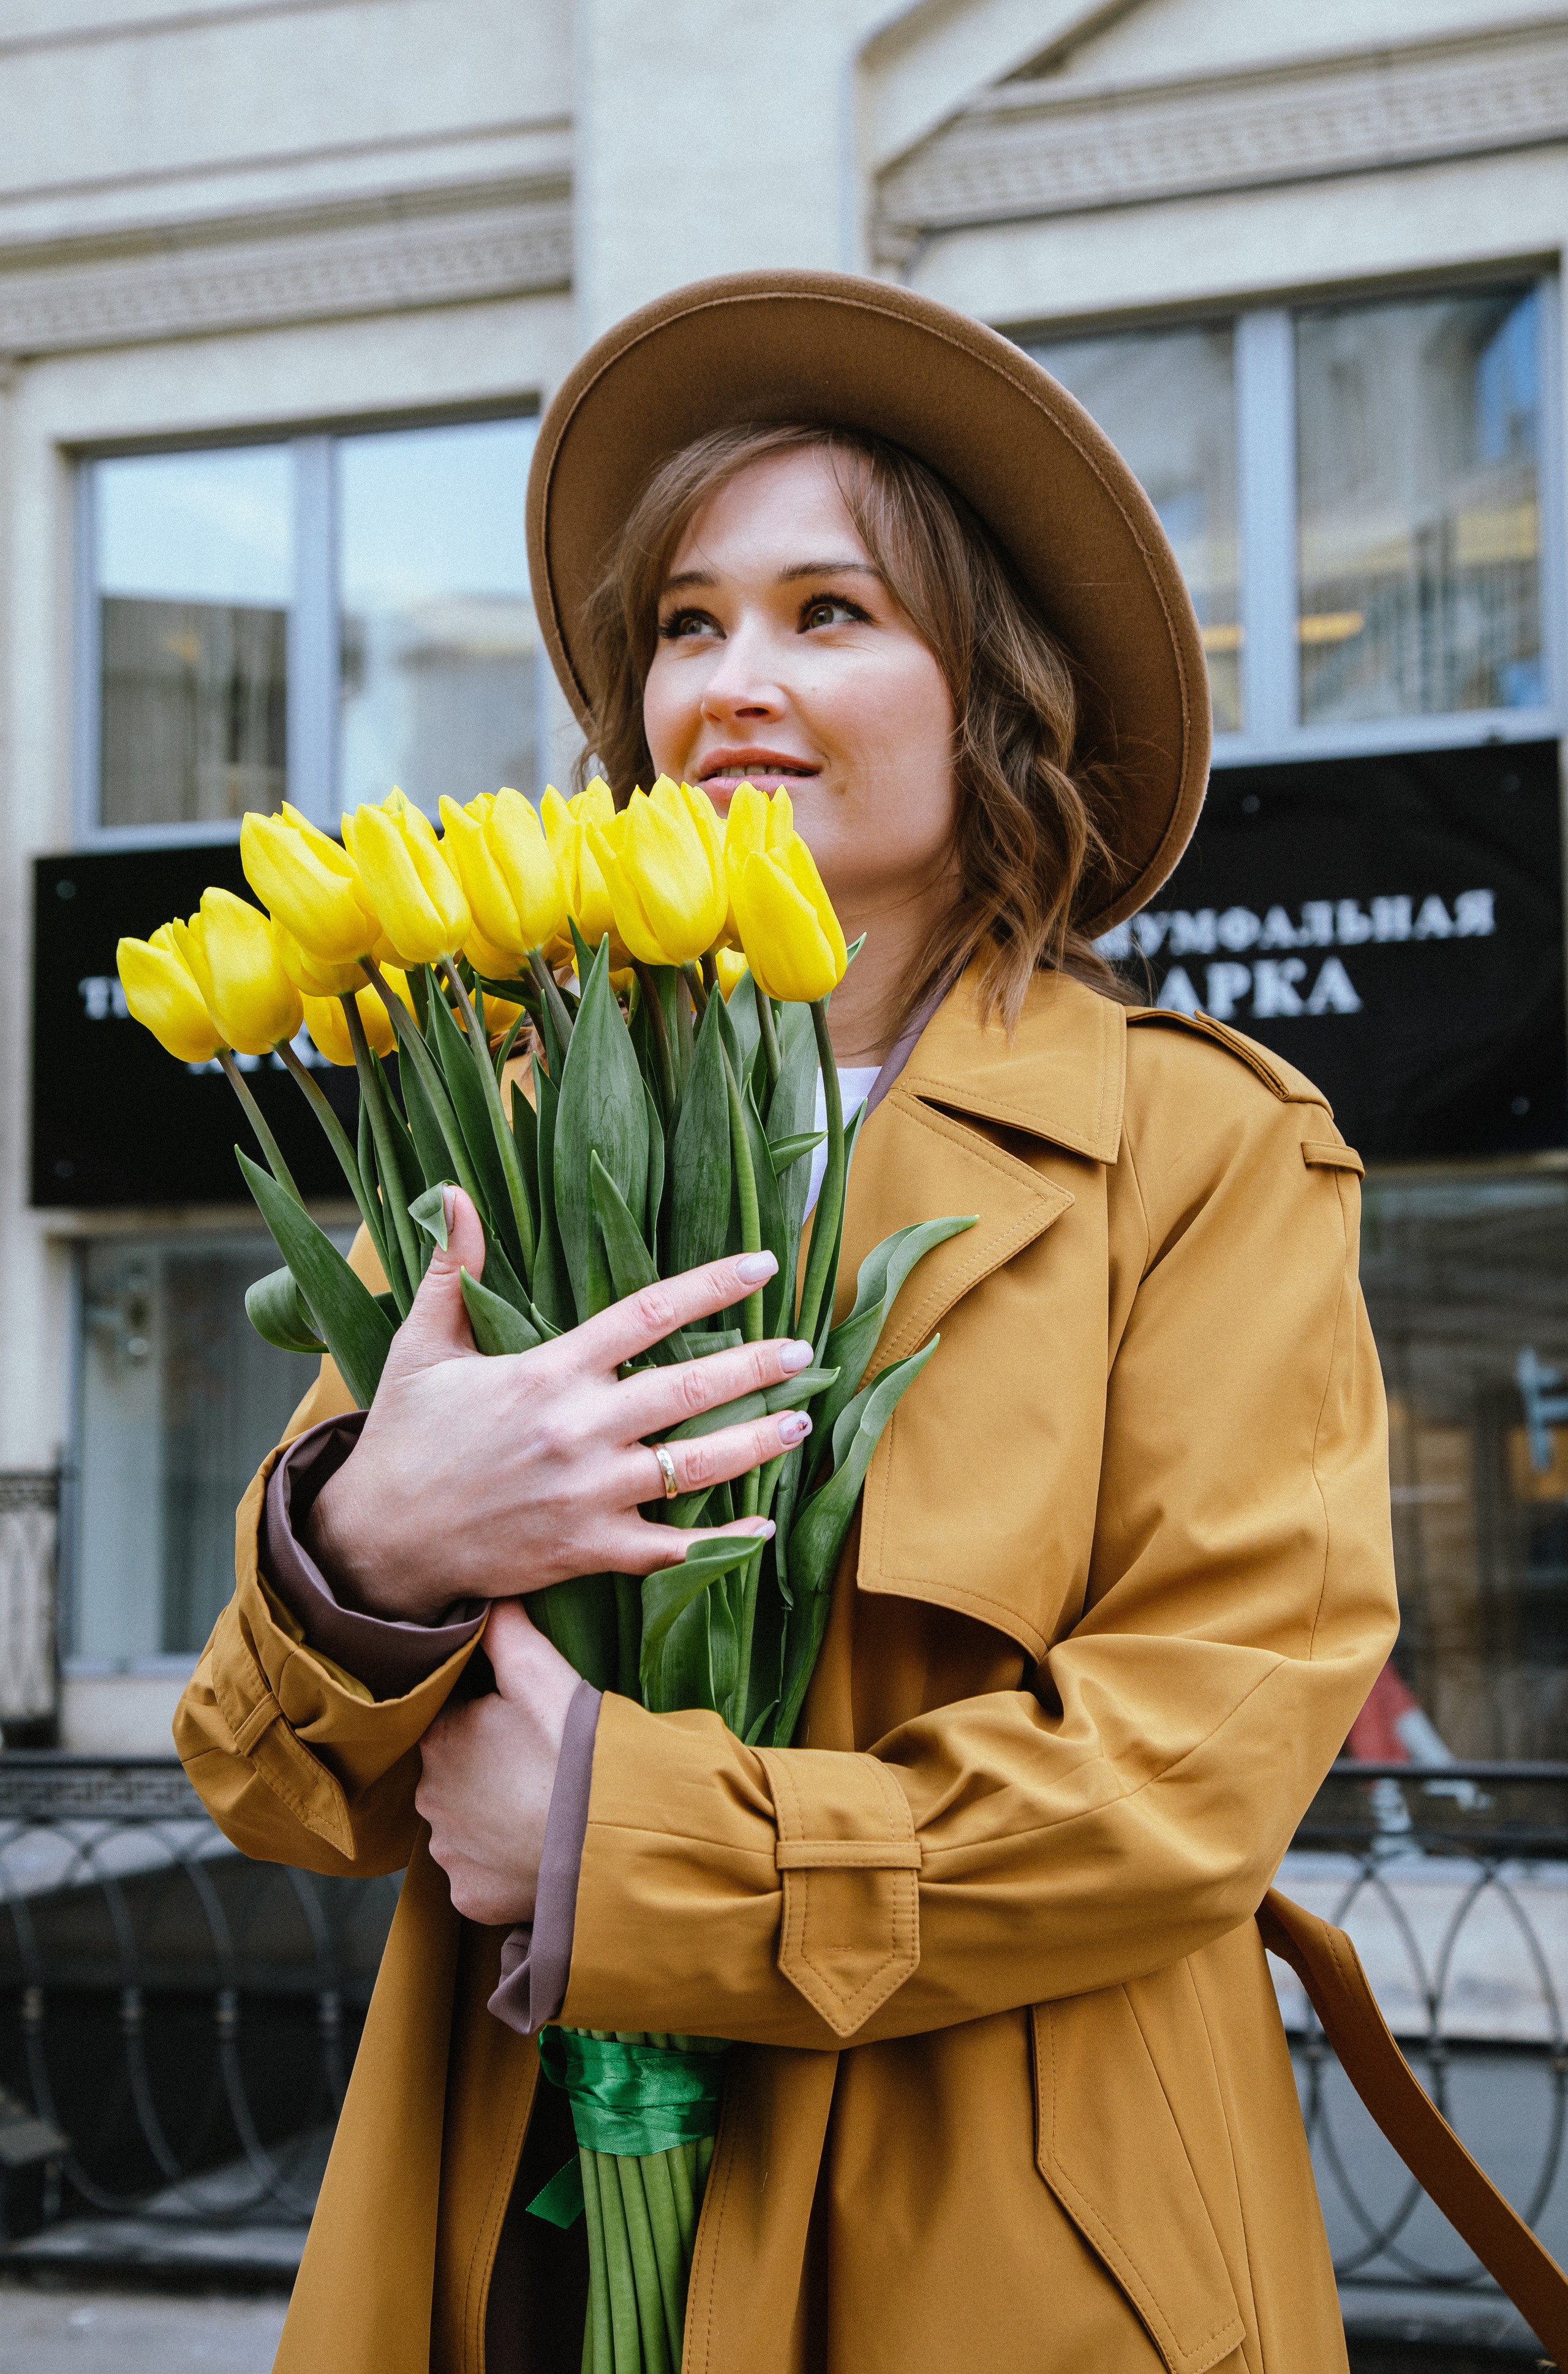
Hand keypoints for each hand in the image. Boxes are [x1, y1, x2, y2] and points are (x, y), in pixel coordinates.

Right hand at [306, 1188, 810, 1621]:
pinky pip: (670, 1548)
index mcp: (546, 1371)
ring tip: (802, 1422)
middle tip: (804, 1350)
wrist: (381, 1541)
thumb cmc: (404, 1438)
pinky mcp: (588, 1549)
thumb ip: (452, 1271)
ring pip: (693, 1467)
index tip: (762, 1266)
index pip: (646, 1314)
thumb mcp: (421, 1345)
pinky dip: (720, 1542)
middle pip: (687, 1389)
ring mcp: (588, 1493)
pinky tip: (762, 1528)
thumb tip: (452, 1193)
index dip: (711, 1286)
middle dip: (755, 1366)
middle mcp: (577, 1429)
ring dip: (756, 1443)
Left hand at [416, 1598, 576, 1923]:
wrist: (609, 1836)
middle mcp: (428, 1797)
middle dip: (487, 1775)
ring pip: (464, 1829)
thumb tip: (488, 1596)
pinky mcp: (468, 1898)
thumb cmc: (575, 1749)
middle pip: (455, 1778)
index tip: (525, 1731)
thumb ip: (506, 1630)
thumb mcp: (541, 1673)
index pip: (454, 1725)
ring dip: (493, 1823)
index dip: (491, 1725)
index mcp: (440, 1737)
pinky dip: (502, 1869)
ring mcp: (448, 1853)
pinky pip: (478, 1878)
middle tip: (538, 1772)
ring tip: (542, 1812)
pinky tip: (535, 1852)